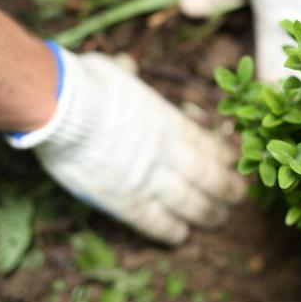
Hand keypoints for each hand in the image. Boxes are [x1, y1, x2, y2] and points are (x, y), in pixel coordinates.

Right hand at [7, 47, 244, 243]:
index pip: (206, 144)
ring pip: (190, 202)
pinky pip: (155, 221)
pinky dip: (170, 230)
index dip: (223, 156)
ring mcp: (148, 179)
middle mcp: (167, 153)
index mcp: (168, 122)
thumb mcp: (117, 71)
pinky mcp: (124, 201)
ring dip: (208, 212)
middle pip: (208, 176)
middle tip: (238, 197)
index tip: (234, 163)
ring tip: (219, 219)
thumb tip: (126, 65)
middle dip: (226, 188)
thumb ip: (128, 75)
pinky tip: (182, 236)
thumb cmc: (86, 84)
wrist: (62, 110)